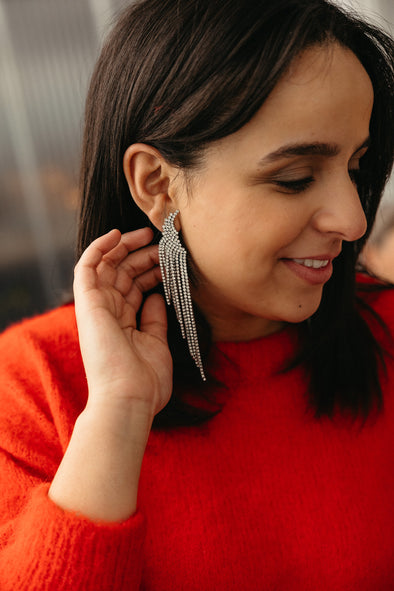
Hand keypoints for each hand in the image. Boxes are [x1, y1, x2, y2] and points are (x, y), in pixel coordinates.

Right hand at [73, 227, 172, 417]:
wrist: (129, 398)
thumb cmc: (145, 380)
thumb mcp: (157, 343)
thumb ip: (154, 318)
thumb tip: (156, 295)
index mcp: (122, 323)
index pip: (134, 287)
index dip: (151, 270)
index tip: (171, 260)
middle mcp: (107, 312)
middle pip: (122, 273)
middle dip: (141, 255)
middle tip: (162, 243)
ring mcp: (96, 307)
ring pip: (106, 265)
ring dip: (125, 246)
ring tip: (147, 234)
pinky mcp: (88, 303)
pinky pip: (87, 267)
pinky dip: (99, 248)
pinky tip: (117, 234)